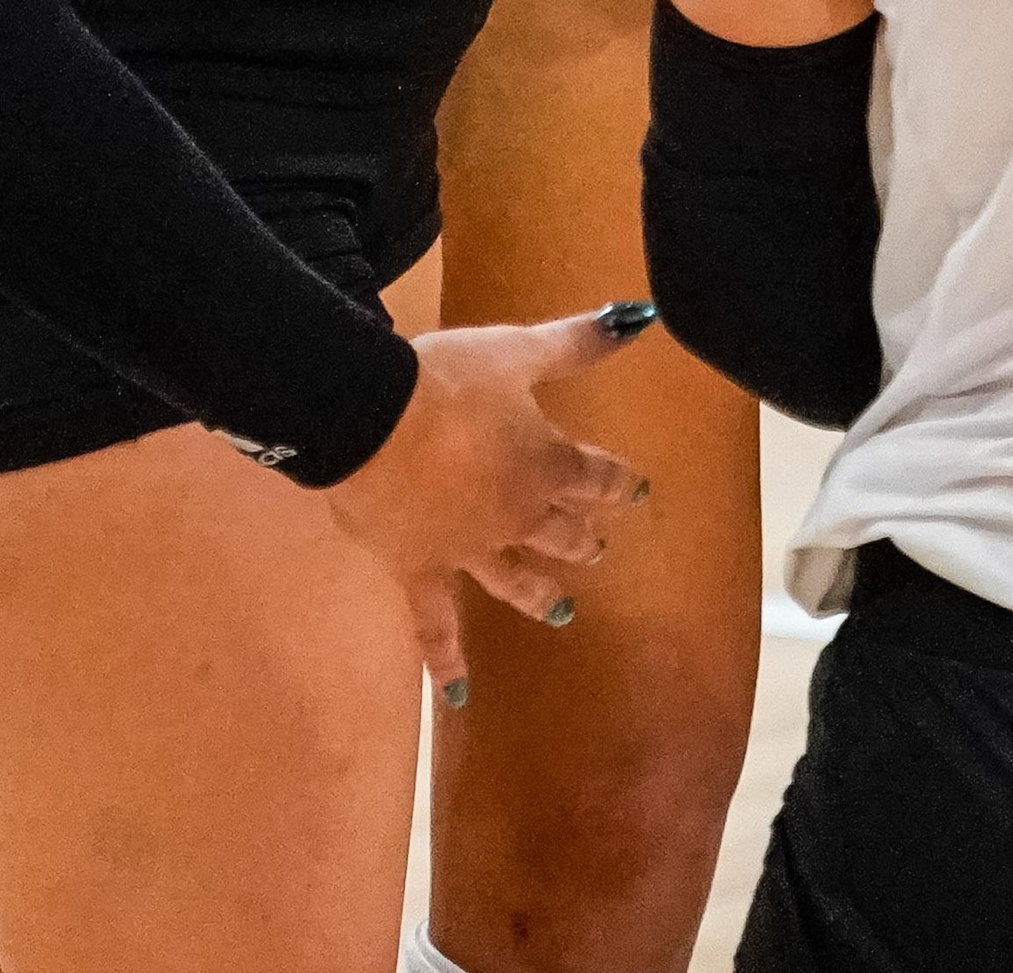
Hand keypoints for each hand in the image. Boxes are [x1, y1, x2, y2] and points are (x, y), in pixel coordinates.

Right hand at [321, 305, 652, 699]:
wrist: (371, 420)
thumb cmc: (448, 381)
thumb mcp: (517, 350)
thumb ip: (578, 340)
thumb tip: (640, 318)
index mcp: (545, 464)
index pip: (595, 475)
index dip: (617, 481)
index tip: (636, 489)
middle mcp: (516, 517)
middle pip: (560, 531)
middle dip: (582, 537)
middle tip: (598, 547)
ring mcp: (468, 552)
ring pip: (514, 580)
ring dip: (540, 595)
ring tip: (562, 613)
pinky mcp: (418, 571)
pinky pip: (435, 624)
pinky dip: (446, 660)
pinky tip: (459, 693)